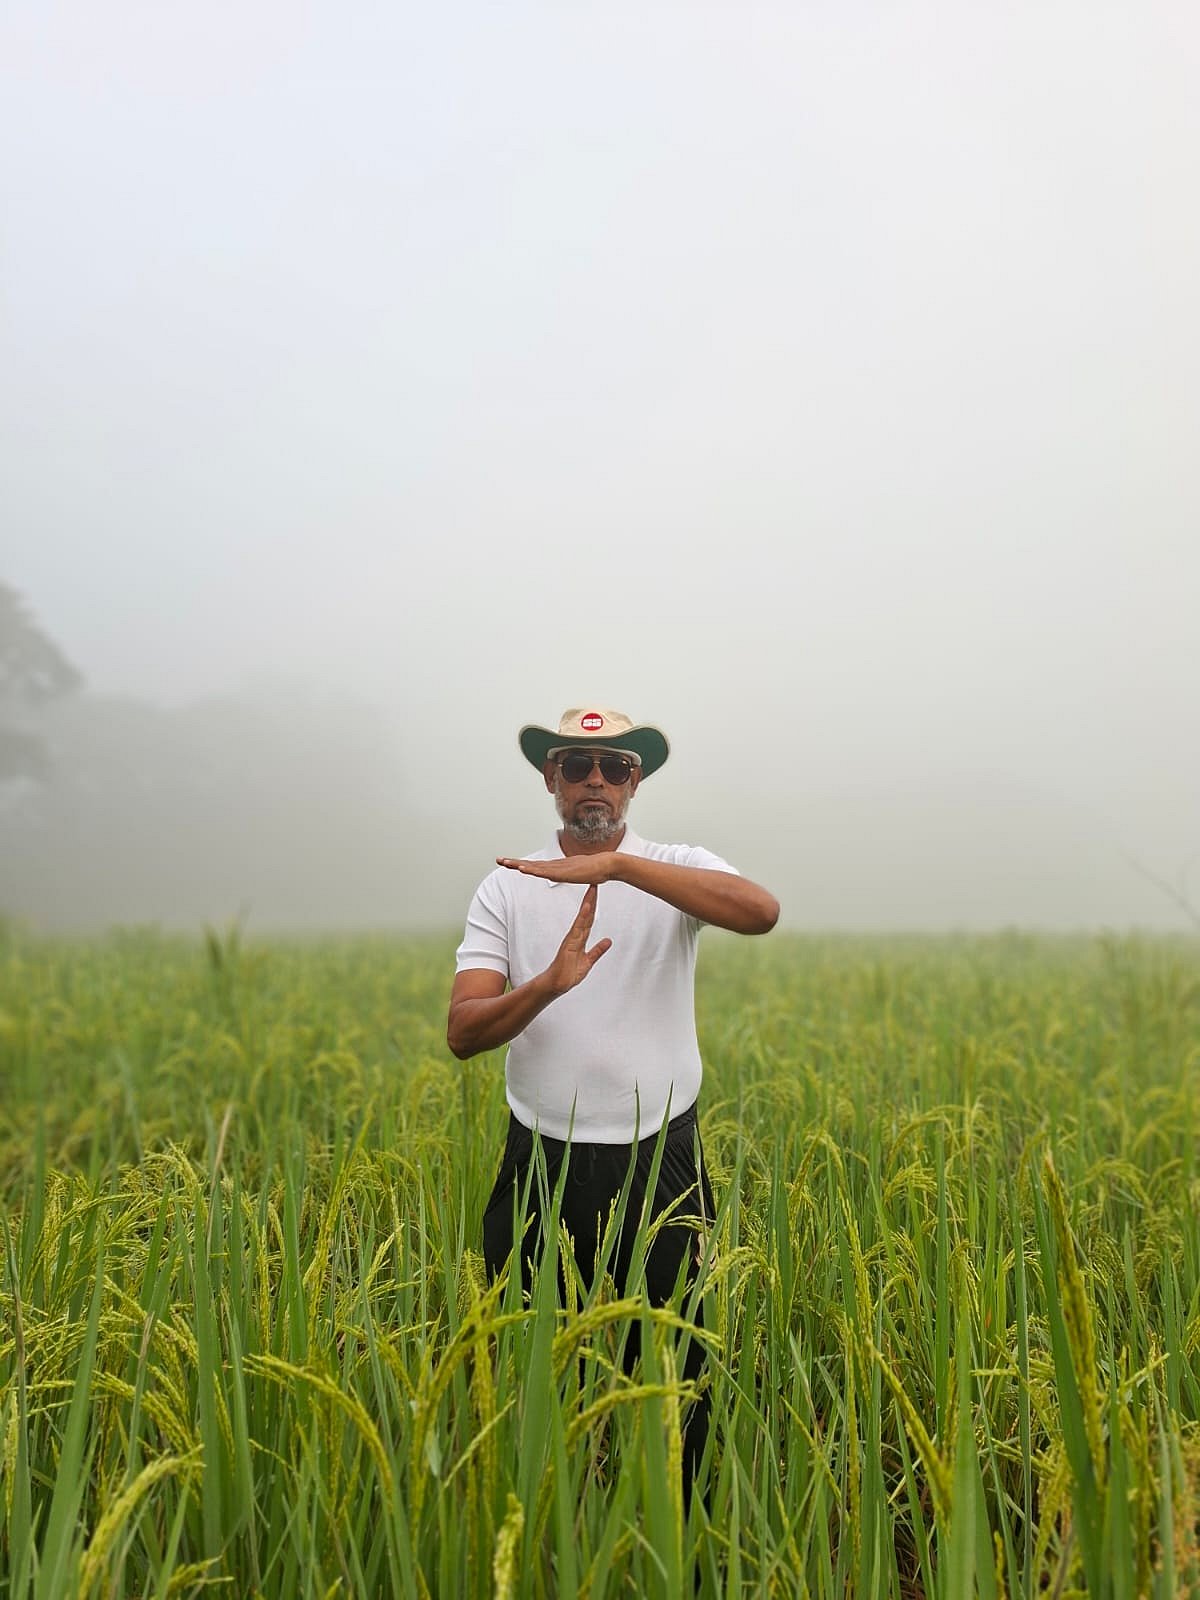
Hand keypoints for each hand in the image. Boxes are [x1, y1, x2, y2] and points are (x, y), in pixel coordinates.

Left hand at [496, 852, 621, 884]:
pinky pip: (546, 872)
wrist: (608, 865)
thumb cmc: (596, 870)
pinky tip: (524, 870)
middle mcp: (555, 866)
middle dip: (514, 862)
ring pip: (535, 867)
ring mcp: (560, 868)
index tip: (507, 863)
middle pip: (531, 864)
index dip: (520, 865)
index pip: (534, 867)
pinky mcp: (565, 872)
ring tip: (506, 863)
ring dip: (520, 865)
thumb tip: (567, 876)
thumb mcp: (579, 875)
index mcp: (556, 868)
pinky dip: (534, 871)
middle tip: (498, 860)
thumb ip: (571, 875)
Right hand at [544, 883, 611, 995]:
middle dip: (591, 899)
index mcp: (580, 939)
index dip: (594, 906)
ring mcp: (572, 939)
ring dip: (587, 904)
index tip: (596, 894)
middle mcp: (576, 936)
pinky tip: (586, 908)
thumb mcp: (588, 961)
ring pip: (582, 918)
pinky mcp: (569, 944)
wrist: (556, 984)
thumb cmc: (568, 973)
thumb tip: (608, 941)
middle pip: (585, 914)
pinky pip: (577, 928)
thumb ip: (597, 951)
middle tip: (595, 883)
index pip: (589, 919)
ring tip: (592, 890)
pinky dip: (582, 917)